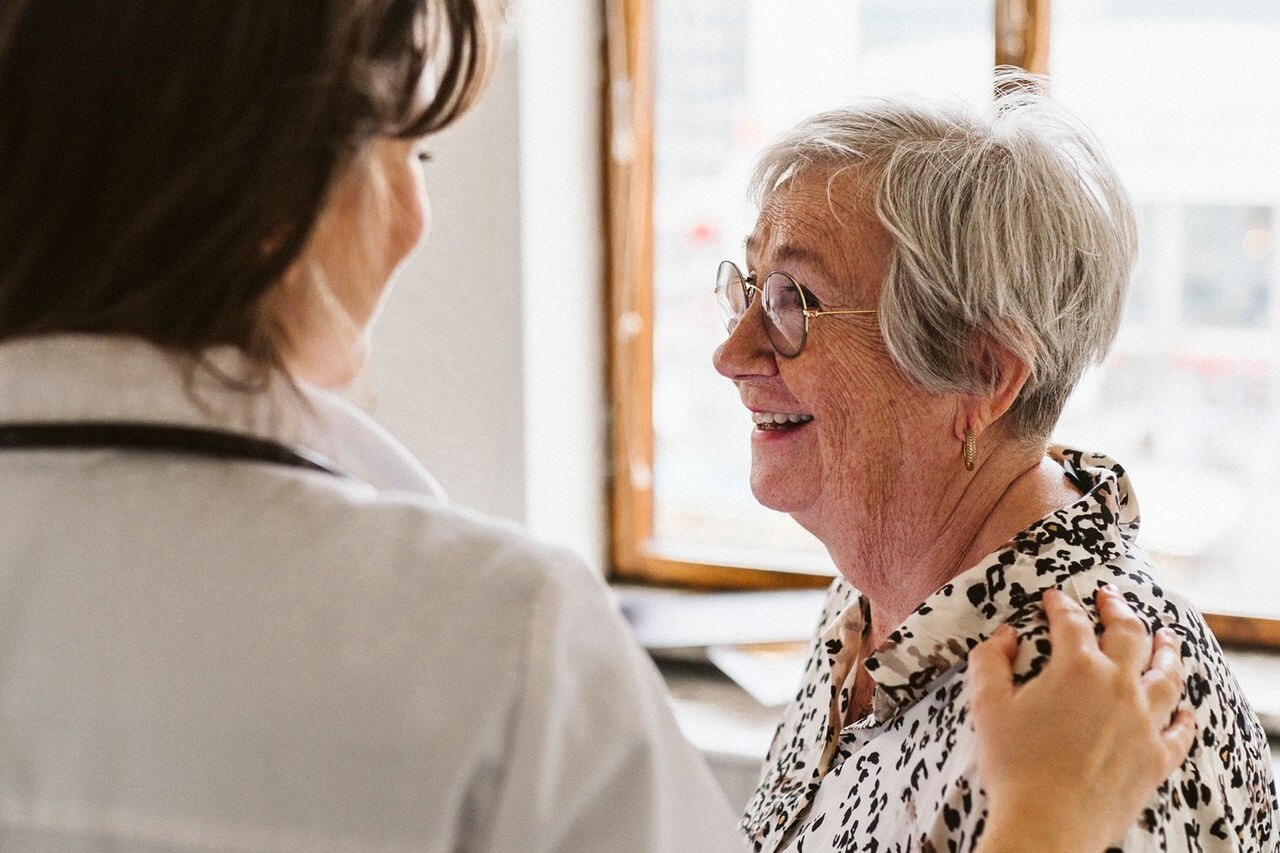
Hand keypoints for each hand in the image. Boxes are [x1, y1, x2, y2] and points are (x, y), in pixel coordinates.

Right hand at [969, 586, 1194, 852]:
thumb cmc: (1013, 766)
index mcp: (1075, 668)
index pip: (1070, 621)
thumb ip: (991, 662)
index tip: (1053, 597)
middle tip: (1112, 597)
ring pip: (1167, 675)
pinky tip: (1185, 707)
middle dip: (1119, 609)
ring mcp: (1143, 722)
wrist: (1048, 826)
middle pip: (1129, 634)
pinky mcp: (1156, 758)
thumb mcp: (988, 706)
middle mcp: (1117, 686)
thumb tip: (1004, 635)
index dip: (1060, 604)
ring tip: (1168, 636)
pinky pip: (1180, 730)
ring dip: (1167, 650)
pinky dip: (1184, 714)